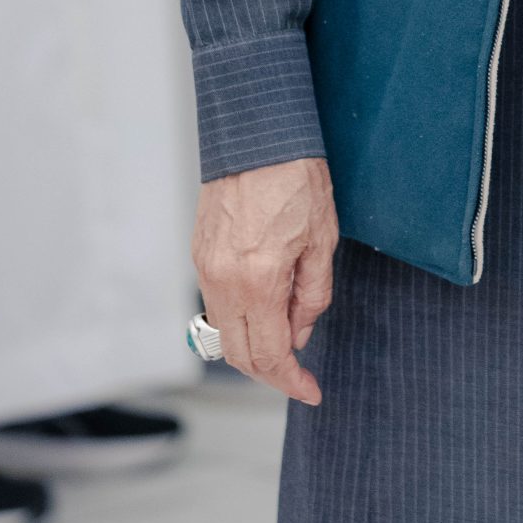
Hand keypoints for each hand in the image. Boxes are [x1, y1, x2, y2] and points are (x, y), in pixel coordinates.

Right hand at [193, 157, 338, 405]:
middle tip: (299, 375)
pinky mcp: (199, 254)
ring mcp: (205, 268)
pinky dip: (239, 320)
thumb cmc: (296, 176)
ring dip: (252, 348)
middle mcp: (223, 281)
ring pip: (223, 333)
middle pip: (239, 355)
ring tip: (286, 341)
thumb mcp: (322, 238)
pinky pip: (215, 304)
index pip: (270, 354)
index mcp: (258, 281)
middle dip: (270, 373)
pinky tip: (265, 310)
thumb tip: (300, 333)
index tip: (311, 391)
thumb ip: (312, 294)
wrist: (258, 132)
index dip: (291, 381)